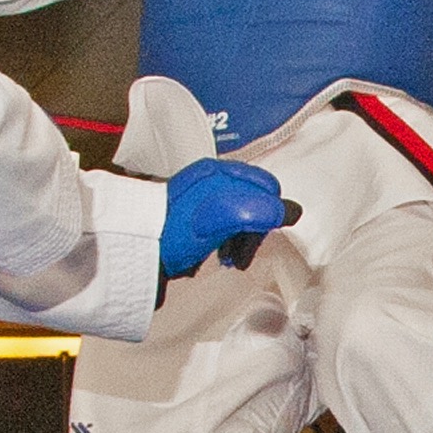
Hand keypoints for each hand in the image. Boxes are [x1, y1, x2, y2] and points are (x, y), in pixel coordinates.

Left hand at [159, 159, 295, 279]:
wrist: (142, 250)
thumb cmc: (178, 231)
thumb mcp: (226, 215)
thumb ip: (261, 209)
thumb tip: (289, 212)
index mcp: (221, 172)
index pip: (267, 186)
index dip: (272, 212)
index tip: (265, 236)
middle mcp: (213, 180)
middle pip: (256, 201)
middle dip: (257, 229)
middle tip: (244, 254)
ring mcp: (204, 199)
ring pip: (242, 216)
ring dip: (243, 240)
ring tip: (230, 259)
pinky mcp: (195, 218)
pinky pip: (225, 227)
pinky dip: (228, 242)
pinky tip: (218, 255)